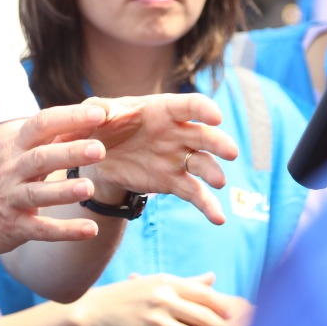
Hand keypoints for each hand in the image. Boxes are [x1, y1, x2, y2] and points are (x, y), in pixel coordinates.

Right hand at [0, 104, 115, 255]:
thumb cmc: (2, 177)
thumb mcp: (18, 153)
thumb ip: (52, 138)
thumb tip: (92, 116)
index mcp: (15, 146)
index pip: (41, 124)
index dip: (69, 118)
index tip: (99, 114)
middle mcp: (11, 170)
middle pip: (41, 158)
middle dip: (69, 152)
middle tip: (99, 149)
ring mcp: (10, 199)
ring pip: (37, 194)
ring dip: (64, 191)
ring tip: (89, 187)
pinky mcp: (14, 227)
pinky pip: (41, 229)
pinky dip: (65, 230)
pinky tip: (90, 230)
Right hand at [73, 273, 239, 325]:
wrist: (99, 309)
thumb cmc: (131, 294)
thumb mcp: (158, 282)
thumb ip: (187, 282)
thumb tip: (213, 278)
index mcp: (168, 283)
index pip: (203, 294)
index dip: (221, 307)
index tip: (233, 316)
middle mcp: (163, 300)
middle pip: (203, 317)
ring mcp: (155, 321)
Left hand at [80, 94, 239, 225]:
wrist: (98, 156)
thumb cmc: (101, 125)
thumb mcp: (95, 114)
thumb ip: (99, 111)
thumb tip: (100, 113)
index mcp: (162, 110)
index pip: (188, 106)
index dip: (203, 109)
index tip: (216, 116)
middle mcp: (177, 133)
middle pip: (204, 136)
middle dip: (218, 143)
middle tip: (231, 152)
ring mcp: (178, 159)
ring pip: (203, 165)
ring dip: (214, 173)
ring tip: (219, 182)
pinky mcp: (173, 182)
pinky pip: (195, 194)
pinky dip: (207, 206)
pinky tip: (218, 219)